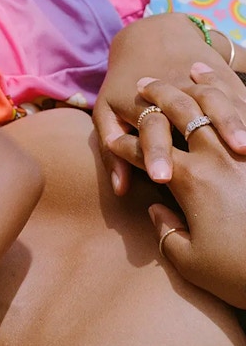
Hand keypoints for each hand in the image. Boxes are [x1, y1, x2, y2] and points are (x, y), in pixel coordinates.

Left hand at [94, 14, 241, 193]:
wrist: (151, 36)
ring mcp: (201, 85)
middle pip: (188, 115)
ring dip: (232, 123)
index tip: (161, 177)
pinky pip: (237, 94)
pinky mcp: (223, 78)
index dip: (154, 152)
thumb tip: (120, 189)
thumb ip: (112, 151)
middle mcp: (174, 93)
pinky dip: (244, 110)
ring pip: (218, 102)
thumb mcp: (106, 111)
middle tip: (210, 173)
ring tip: (243, 149)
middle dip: (201, 140)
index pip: (150, 128)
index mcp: (141, 105)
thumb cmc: (122, 85)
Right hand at [126, 68, 245, 307]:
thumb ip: (167, 231)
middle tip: (142, 85)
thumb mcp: (192, 263)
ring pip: (217, 106)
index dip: (124, 145)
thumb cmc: (239, 274)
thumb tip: (156, 209)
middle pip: (178, 113)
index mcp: (189, 180)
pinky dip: (235, 97)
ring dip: (197, 87)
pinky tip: (228, 88)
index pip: (144, 152)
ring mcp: (244, 153)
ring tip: (187, 71)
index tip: (114, 140)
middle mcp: (215, 157)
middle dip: (155, 96)